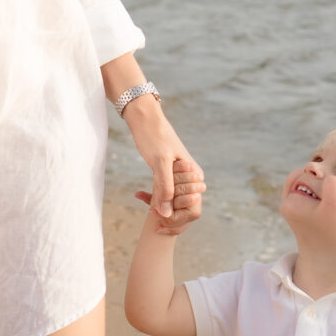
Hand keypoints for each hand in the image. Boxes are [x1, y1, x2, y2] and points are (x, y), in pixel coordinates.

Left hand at [122, 95, 198, 225]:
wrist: (145, 120)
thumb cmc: (155, 138)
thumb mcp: (160, 163)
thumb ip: (165, 189)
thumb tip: (166, 214)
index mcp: (195, 175)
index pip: (191, 209)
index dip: (173, 215)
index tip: (153, 210)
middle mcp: (191, 177)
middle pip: (181, 208)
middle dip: (164, 210)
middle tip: (147, 206)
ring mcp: (179, 177)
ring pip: (170, 202)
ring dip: (157, 204)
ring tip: (142, 196)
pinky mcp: (167, 175)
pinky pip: (162, 194)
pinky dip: (152, 197)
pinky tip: (139, 194)